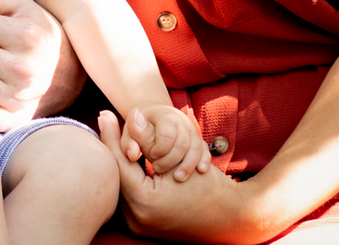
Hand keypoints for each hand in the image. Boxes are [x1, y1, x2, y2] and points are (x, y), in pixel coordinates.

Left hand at [98, 110, 261, 242]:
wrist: (233, 218)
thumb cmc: (209, 187)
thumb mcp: (177, 158)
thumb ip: (147, 139)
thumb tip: (128, 116)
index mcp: (143, 203)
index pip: (119, 163)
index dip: (111, 135)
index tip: (105, 114)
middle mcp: (137, 219)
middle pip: (118, 175)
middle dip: (113, 147)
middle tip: (106, 120)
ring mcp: (140, 225)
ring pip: (123, 184)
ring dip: (122, 161)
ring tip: (115, 134)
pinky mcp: (145, 224)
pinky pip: (131, 194)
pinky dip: (130, 174)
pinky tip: (129, 156)